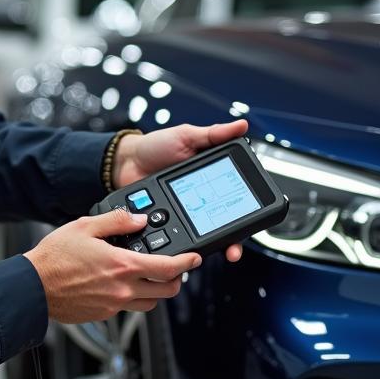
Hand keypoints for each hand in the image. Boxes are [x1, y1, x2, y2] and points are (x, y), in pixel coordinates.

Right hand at [24, 208, 201, 324]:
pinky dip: (132, 297)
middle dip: (175, 279)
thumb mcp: (85, 226)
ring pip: (149, 303)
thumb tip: (139, 219)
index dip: (187, 263)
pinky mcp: (103, 314)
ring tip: (147, 276)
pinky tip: (119, 284)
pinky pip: (127, 308)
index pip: (167, 268)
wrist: (33, 287)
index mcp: (122, 265)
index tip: (195, 258)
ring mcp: (113, 304)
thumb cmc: (54, 257)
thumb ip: (117, 221)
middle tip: (174, 269)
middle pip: (165, 291)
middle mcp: (122, 289)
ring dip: (154, 291)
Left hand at [113, 119, 247, 262]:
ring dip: (210, 246)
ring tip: (211, 252)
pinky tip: (184, 249)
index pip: (236, 197)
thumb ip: (213, 135)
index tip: (253, 220)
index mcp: (212, 176)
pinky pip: (179, 236)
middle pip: (225, 223)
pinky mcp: (168, 222)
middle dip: (232, 241)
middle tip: (233, 250)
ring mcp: (186, 212)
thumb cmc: (155, 146)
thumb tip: (242, 126)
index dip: (246, 212)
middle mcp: (203, 197)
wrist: (125, 162)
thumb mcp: (186, 136)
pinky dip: (183, 245)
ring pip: (204, 234)